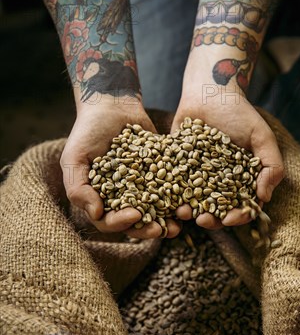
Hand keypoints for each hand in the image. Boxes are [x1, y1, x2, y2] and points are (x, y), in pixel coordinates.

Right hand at [60, 100, 180, 237]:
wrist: (112, 105)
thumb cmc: (87, 131)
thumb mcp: (74, 158)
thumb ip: (78, 187)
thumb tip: (96, 214)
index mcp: (100, 201)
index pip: (109, 221)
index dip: (121, 222)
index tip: (135, 215)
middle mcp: (122, 199)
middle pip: (135, 222)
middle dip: (149, 228)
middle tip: (163, 230)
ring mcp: (142, 188)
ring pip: (156, 211)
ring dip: (168, 219)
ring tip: (181, 221)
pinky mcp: (160, 174)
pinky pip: (171, 189)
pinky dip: (179, 196)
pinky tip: (189, 199)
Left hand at [170, 91, 283, 229]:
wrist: (210, 92)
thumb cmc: (240, 114)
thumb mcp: (262, 138)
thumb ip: (271, 166)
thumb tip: (265, 198)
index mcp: (241, 182)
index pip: (241, 207)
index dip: (237, 217)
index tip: (230, 219)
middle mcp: (219, 184)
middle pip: (216, 211)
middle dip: (210, 220)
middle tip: (202, 220)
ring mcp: (196, 177)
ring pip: (193, 202)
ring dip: (188, 211)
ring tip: (182, 212)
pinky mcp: (176, 167)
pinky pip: (172, 184)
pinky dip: (169, 193)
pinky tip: (165, 197)